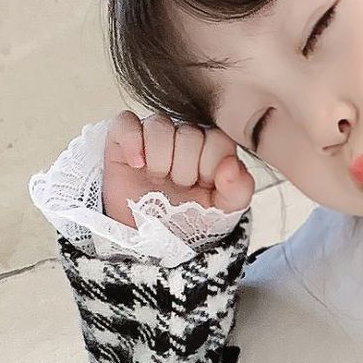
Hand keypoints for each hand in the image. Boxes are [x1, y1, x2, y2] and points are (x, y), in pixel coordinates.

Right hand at [102, 110, 253, 227]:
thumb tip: (231, 165)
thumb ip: (239, 190)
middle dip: (184, 169)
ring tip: (157, 180)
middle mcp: (183, 137)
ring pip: (159, 125)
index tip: (202, 185)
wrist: (150, 239)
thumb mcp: (222, 212)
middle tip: (178, 187)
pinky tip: (137, 165)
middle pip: (188, 134)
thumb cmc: (187, 221)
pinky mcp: (123, 138)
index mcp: (211, 149)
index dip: (210, 165)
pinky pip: (126, 123)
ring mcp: (154, 136)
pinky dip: (132, 142)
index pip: (217, 139)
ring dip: (159, 159)